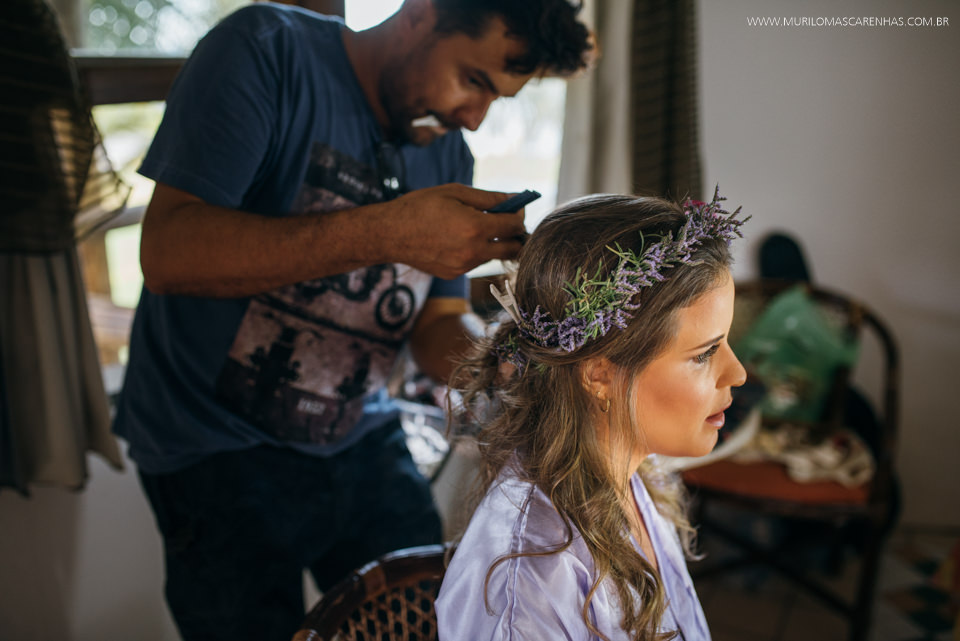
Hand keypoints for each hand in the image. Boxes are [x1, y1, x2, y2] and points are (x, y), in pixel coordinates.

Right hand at [376, 184, 527, 278]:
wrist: (390, 233)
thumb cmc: (420, 207)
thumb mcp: (455, 193)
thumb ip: (488, 198)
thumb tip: (512, 199)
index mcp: (475, 228)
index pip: (514, 225)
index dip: (519, 214)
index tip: (516, 207)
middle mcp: (473, 251)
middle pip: (512, 248)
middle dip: (514, 234)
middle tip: (506, 221)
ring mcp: (463, 266)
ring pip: (493, 256)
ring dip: (492, 242)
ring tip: (473, 226)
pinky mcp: (454, 274)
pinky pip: (474, 262)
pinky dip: (474, 251)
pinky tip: (456, 239)